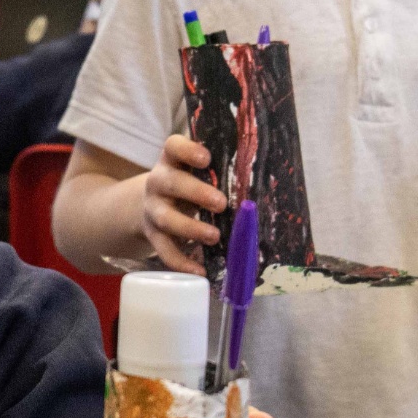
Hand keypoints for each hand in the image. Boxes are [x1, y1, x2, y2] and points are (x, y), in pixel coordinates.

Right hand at [140, 134, 226, 276]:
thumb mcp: (197, 173)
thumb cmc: (188, 184)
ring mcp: (153, 209)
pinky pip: (164, 250)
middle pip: (171, 183)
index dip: (187, 150)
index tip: (206, 158)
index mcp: (172, 161)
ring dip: (190, 228)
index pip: (173, 146)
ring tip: (214, 236)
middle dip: (196, 193)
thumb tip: (264, 181)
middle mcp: (158, 182)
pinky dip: (181, 262)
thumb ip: (219, 172)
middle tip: (221, 203)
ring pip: (165, 218)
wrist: (154, 205)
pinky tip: (200, 271)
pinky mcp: (153, 235)